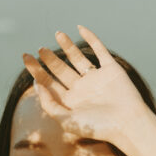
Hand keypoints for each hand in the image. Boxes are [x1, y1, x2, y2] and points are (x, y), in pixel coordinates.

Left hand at [22, 25, 148, 149]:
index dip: (37, 71)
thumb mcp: (67, 120)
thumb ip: (49, 104)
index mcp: (70, 101)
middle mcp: (82, 89)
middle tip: (40, 49)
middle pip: (61, 70)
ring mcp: (96, 78)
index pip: (50, 83)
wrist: (128, 124)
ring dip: (67, 46)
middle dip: (49, 59)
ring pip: (78, 58)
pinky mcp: (111, 69)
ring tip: (57, 34)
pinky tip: (80, 28)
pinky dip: (91, 38)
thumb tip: (37, 85)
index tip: (27, 59)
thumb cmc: (98, 127)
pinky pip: (99, 50)